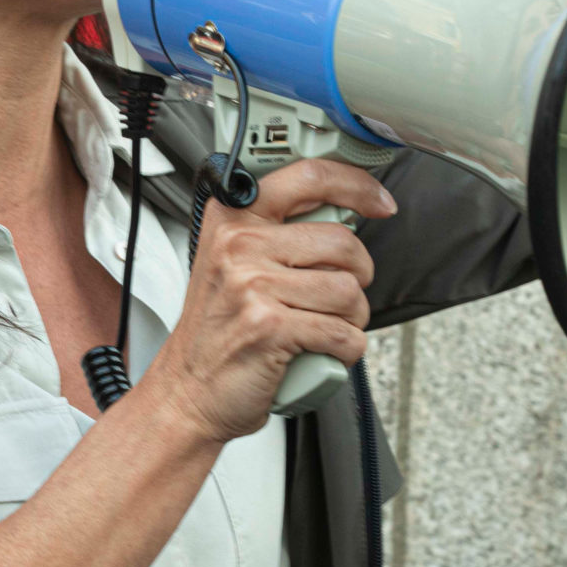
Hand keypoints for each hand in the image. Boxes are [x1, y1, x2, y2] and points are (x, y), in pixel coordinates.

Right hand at [134, 159, 394, 443]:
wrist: (187, 390)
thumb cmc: (217, 329)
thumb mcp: (231, 260)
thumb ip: (277, 229)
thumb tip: (344, 208)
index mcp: (232, 217)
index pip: (308, 176)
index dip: (357, 186)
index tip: (379, 202)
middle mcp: (239, 244)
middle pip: (342, 243)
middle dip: (357, 275)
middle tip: (336, 294)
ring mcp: (253, 285)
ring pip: (349, 291)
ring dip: (351, 318)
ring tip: (322, 326)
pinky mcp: (270, 328)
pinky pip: (343, 334)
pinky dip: (345, 350)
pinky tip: (321, 351)